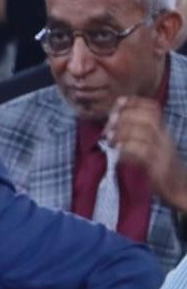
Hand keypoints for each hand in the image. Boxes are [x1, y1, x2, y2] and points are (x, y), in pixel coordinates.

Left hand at [107, 96, 186, 210]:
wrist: (179, 186)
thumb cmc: (161, 166)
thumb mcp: (153, 146)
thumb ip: (139, 134)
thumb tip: (115, 124)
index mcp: (163, 131)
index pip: (154, 109)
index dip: (136, 102)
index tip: (119, 102)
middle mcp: (164, 138)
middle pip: (149, 118)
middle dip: (127, 116)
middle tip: (109, 123)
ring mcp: (162, 152)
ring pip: (146, 133)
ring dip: (124, 132)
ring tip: (109, 138)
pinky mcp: (158, 167)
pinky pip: (144, 154)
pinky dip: (128, 150)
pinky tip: (117, 151)